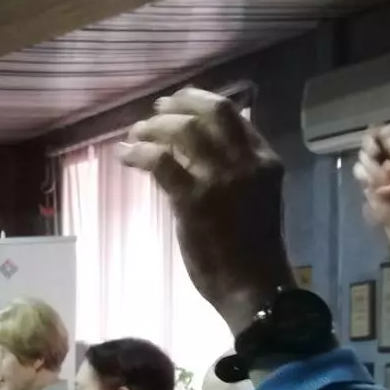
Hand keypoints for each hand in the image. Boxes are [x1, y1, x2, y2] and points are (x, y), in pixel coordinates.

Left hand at [119, 88, 293, 335]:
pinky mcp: (194, 199)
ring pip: (184, 131)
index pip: (235, 116)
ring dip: (154, 127)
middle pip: (213, 111)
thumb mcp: (253, 198)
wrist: (253, 286)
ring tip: (135, 134)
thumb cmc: (250, 250)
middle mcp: (246, 162)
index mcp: (265, 160)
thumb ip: (234, 172)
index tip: (181, 105)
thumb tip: (197, 151)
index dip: (203, 103)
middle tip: (156, 110)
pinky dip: (139, 153)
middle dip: (181, 103)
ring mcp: (220, 178)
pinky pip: (161, 161)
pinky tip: (125, 156)